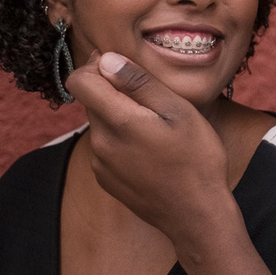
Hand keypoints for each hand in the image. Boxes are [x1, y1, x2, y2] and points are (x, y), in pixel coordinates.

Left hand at [64, 51, 232, 246]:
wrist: (196, 215)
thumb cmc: (196, 160)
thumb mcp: (179, 111)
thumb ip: (140, 83)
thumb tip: (106, 59)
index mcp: (118, 121)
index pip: (79, 81)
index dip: (97, 65)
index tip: (123, 66)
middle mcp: (100, 142)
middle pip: (91, 100)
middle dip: (113, 90)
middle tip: (152, 96)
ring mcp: (101, 164)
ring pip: (100, 123)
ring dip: (119, 115)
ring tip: (156, 125)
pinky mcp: (106, 179)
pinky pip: (105, 146)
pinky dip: (121, 138)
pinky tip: (150, 148)